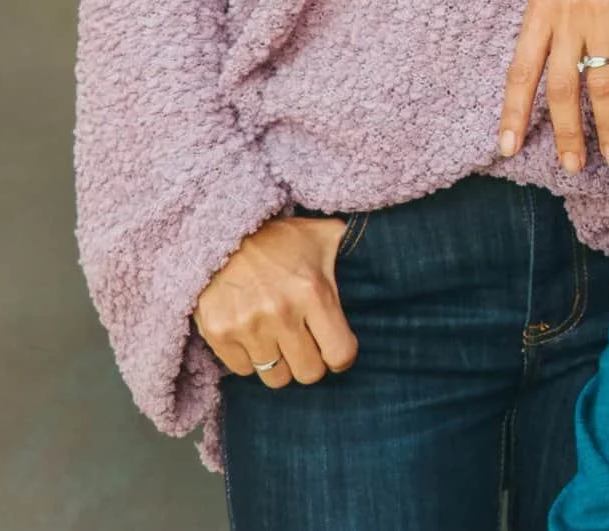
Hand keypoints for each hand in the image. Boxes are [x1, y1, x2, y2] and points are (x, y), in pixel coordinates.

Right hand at [194, 216, 356, 388]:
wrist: (222, 231)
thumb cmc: (281, 238)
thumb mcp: (324, 237)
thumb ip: (354, 251)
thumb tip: (390, 256)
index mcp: (314, 293)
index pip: (340, 354)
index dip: (341, 356)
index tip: (335, 348)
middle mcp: (281, 313)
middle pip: (308, 373)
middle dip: (311, 362)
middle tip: (306, 345)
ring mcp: (247, 325)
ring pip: (275, 378)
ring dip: (280, 364)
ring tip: (279, 340)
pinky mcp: (218, 333)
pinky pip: (243, 370)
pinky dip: (250, 360)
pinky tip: (254, 337)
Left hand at [500, 0, 608, 171]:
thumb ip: (544, 31)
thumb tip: (535, 84)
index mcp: (539, 14)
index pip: (520, 72)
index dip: (514, 113)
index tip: (507, 148)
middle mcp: (568, 18)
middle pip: (563, 87)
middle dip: (567, 132)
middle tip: (572, 165)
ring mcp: (604, 15)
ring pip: (603, 82)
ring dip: (608, 123)